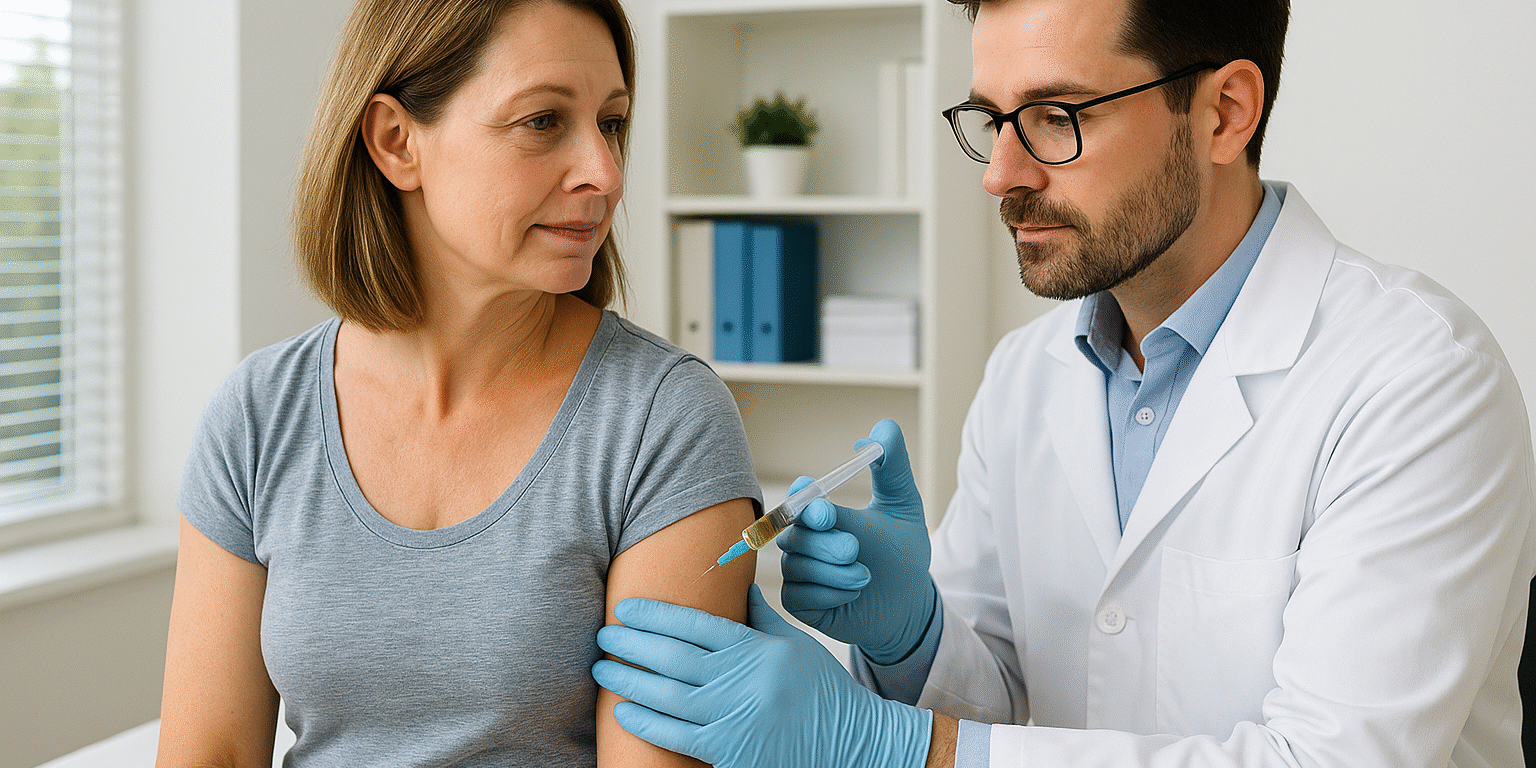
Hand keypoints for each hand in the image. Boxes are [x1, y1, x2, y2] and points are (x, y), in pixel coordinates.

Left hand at [592, 585, 932, 767]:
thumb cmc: (821, 690)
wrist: (852, 744)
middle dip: (632, 643)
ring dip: (628, 680)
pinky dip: (646, 723)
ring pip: (666, 695)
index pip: (695, 624)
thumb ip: (760, 617)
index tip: (626, 607)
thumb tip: (737, 581)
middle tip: (603, 633)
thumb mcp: (794, 645)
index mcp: (755, 650)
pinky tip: (623, 711)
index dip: (656, 614)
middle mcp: (741, 682)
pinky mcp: (728, 754)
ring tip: (602, 668)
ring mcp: (733, 719)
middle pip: (672, 657)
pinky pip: (676, 736)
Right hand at [777, 418, 937, 663]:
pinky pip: (800, 595)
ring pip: (798, 566)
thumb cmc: (901, 551)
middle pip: (795, 535)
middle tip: (855, 549)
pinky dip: (831, 594)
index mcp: (821, 512)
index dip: (804, 501)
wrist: (909, 602)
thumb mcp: (904, 506)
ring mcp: (798, 571)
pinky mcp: (799, 602)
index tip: (825, 509)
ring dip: (837, 572)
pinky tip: (853, 593)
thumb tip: (882, 428)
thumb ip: (893, 466)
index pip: (798, 498)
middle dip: (827, 544)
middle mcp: (803, 539)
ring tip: (866, 575)